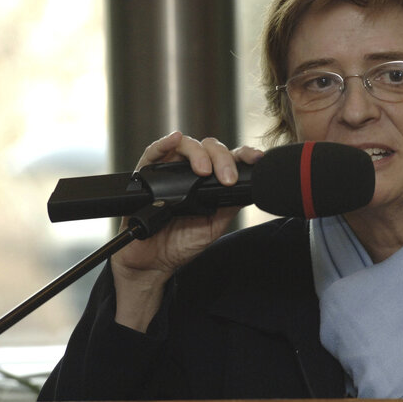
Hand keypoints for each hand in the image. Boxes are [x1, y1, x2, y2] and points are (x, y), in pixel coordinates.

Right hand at [110, 131, 262, 330]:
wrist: (154, 262)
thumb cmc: (182, 242)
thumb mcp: (214, 225)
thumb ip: (229, 204)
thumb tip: (249, 187)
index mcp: (210, 180)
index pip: (230, 158)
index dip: (244, 154)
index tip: (256, 159)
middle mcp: (191, 171)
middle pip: (210, 148)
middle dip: (222, 159)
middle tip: (227, 179)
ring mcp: (169, 171)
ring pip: (186, 145)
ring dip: (198, 153)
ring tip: (204, 171)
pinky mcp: (146, 175)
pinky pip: (154, 152)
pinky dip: (165, 143)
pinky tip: (175, 140)